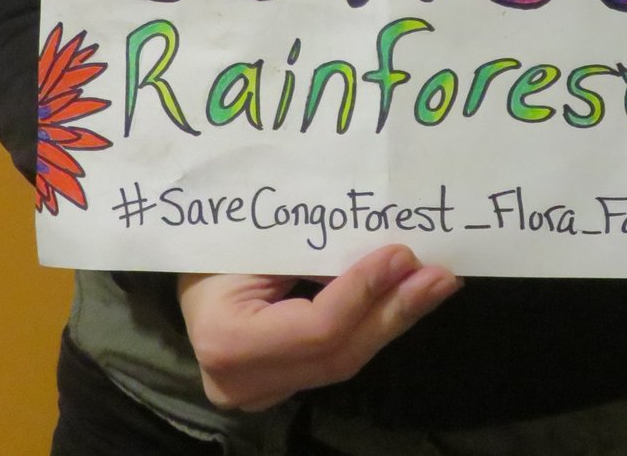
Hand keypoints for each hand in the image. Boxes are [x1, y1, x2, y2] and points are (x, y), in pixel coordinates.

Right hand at [177, 244, 460, 410]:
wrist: (185, 265)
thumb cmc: (217, 236)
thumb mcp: (261, 235)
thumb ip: (318, 249)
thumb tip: (391, 248)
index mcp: (226, 339)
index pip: (315, 327)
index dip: (364, 293)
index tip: (404, 255)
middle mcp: (240, 382)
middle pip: (337, 353)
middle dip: (395, 312)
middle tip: (441, 277)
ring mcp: (260, 392)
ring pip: (343, 360)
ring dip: (393, 319)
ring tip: (434, 285)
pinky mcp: (279, 385)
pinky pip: (334, 358)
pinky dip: (372, 326)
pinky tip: (405, 299)